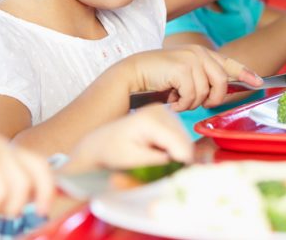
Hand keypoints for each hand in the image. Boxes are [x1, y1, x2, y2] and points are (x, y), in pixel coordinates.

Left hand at [65, 105, 192, 172]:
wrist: (100, 143)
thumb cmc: (112, 153)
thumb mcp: (134, 160)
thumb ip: (160, 160)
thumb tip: (184, 160)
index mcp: (151, 120)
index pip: (180, 143)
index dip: (181, 162)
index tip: (174, 175)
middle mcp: (160, 110)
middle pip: (185, 140)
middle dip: (179, 158)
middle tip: (163, 169)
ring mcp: (163, 110)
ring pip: (184, 138)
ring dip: (176, 153)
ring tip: (156, 159)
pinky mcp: (165, 115)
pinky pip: (179, 135)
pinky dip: (173, 147)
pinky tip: (158, 151)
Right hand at [121, 46, 262, 110]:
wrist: (133, 75)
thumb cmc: (157, 79)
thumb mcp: (184, 77)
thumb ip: (202, 80)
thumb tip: (220, 93)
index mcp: (201, 53)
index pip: (229, 63)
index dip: (246, 74)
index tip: (258, 83)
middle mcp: (199, 53)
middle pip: (222, 83)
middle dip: (212, 99)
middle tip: (197, 104)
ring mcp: (191, 59)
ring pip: (206, 93)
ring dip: (191, 103)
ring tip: (178, 99)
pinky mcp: (183, 69)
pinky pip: (193, 96)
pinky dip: (182, 104)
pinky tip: (172, 100)